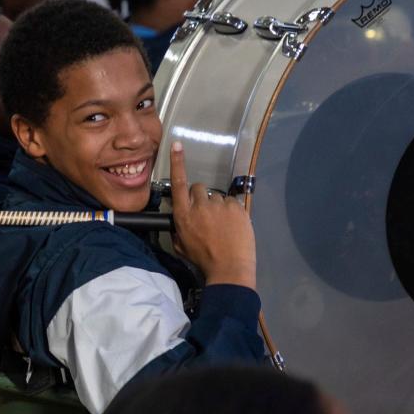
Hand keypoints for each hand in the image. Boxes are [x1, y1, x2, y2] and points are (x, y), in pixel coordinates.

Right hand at [168, 141, 256, 288]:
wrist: (229, 268)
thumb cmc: (203, 260)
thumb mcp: (181, 247)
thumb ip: (178, 230)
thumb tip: (180, 223)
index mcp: (183, 215)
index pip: (178, 183)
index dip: (177, 163)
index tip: (177, 145)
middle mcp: (200, 205)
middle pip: (199, 188)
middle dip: (201, 198)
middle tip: (207, 215)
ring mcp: (220, 205)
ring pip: (217, 197)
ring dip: (218, 207)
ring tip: (223, 225)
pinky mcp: (237, 208)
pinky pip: (232, 203)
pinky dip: (232, 212)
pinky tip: (232, 227)